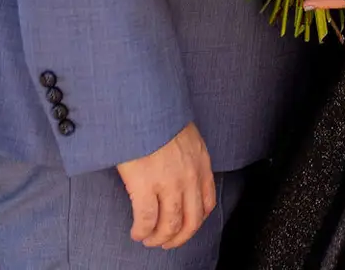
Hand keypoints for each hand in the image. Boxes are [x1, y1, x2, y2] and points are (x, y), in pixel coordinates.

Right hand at [115, 123, 214, 248]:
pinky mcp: (144, 185)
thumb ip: (186, 152)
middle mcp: (189, 175)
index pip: (207, 202)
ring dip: (159, 238)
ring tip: (148, 239)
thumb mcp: (184, 131)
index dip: (196, 221)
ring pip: (170, 225)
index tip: (186, 227)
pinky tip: (137, 232)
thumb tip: (177, 165)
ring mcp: (168, 182)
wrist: (140, 103)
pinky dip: (142, 231)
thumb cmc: (157, 112)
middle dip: (178, 237)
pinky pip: (146, 220)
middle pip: (191, 221)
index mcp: (200, 161)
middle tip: (166, 242)